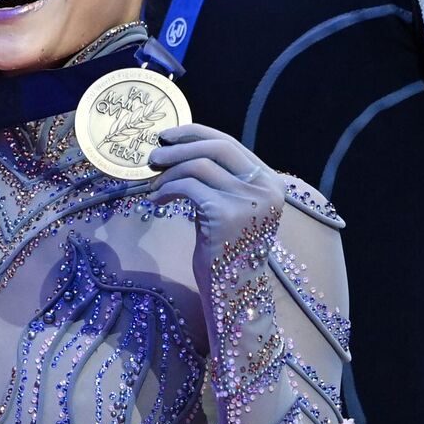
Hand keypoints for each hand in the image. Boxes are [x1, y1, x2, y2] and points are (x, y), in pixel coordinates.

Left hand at [145, 123, 287, 281]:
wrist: (233, 289)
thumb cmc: (226, 246)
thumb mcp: (230, 204)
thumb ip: (219, 177)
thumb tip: (179, 147)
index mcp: (270, 181)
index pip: (230, 143)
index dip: (195, 134)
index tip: (167, 136)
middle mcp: (266, 188)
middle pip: (217, 148)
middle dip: (179, 147)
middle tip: (153, 157)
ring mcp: (249, 201)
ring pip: (198, 166)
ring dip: (168, 173)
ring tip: (154, 186)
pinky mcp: (226, 214)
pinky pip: (187, 187)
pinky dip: (166, 190)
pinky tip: (156, 201)